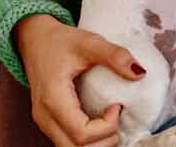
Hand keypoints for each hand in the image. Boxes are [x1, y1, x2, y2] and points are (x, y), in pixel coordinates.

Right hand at [14, 14, 143, 146]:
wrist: (34, 40)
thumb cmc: (59, 41)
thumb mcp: (89, 42)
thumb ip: (114, 55)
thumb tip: (140, 73)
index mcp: (53, 99)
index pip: (81, 134)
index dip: (106, 126)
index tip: (117, 105)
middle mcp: (44, 116)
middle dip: (104, 141)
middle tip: (117, 117)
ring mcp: (44, 122)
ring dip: (96, 144)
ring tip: (110, 121)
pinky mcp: (48, 122)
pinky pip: (67, 142)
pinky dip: (87, 141)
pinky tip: (100, 123)